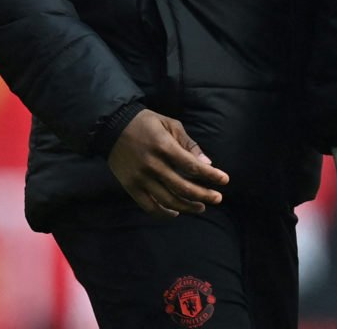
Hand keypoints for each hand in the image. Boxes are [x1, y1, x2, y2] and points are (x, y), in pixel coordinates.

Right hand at [107, 109, 229, 217]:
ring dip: (187, 207)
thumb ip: (189, 144)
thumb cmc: (146, 123)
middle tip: (217, 198)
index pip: (192, 167)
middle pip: (183, 187)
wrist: (112, 127)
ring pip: (168, 200)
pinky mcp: (130, 187)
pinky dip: (163, 213)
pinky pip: (148, 206)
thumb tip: (207, 163)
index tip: (225, 180)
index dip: (210, 176)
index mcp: (164, 147)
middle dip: (204, 195)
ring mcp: (140, 178)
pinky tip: (176, 213)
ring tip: (201, 207)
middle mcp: (153, 165)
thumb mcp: (170, 125)